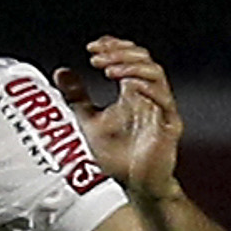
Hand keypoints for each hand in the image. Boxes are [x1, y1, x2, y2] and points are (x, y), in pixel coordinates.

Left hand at [69, 36, 186, 201]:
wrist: (133, 184)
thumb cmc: (116, 154)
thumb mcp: (88, 120)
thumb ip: (77, 97)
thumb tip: (61, 70)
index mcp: (133, 92)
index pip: (130, 58)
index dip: (115, 47)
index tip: (92, 46)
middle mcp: (149, 96)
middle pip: (144, 60)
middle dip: (120, 53)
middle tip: (96, 54)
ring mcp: (161, 109)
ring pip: (156, 75)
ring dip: (131, 67)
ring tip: (107, 68)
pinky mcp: (169, 125)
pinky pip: (165, 100)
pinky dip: (148, 89)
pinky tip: (128, 85)